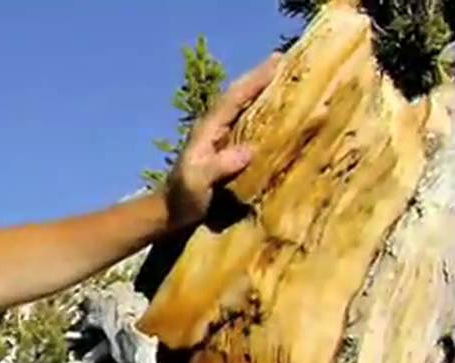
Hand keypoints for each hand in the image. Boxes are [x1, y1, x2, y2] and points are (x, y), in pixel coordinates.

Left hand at [165, 52, 282, 229]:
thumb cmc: (183, 199)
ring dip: (260, 89)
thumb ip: (217, 167)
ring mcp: (218, 137)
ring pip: (241, 105)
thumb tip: (248, 152)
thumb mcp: (197, 184)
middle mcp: (212, 128)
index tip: (276, 62)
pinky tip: (274, 108)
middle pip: (238, 95)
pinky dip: (259, 110)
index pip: (233, 98)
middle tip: (284, 58)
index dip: (254, 80)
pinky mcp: (224, 149)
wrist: (171, 212)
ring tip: (284, 75)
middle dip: (259, 77)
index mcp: (207, 130)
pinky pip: (244, 121)